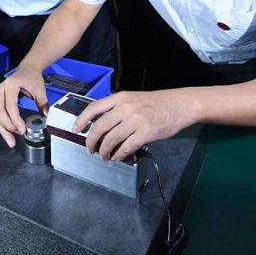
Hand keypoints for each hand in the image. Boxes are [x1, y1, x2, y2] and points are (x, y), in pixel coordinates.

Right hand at [0, 63, 48, 147]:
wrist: (27, 68)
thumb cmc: (32, 77)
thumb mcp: (40, 89)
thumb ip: (43, 104)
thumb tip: (47, 118)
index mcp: (11, 85)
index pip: (10, 105)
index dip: (15, 119)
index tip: (22, 129)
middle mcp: (1, 89)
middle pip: (0, 111)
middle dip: (8, 126)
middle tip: (18, 135)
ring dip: (3, 129)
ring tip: (11, 141)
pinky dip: (2, 126)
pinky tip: (8, 134)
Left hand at [74, 90, 189, 161]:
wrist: (179, 104)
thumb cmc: (157, 103)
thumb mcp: (134, 99)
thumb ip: (118, 109)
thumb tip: (102, 127)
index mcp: (120, 97)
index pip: (94, 108)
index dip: (81, 120)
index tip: (76, 129)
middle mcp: (125, 107)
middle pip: (99, 127)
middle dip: (91, 141)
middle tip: (90, 149)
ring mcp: (136, 119)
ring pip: (111, 139)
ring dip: (104, 151)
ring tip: (104, 156)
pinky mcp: (146, 132)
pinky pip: (126, 147)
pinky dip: (119, 154)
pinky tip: (117, 156)